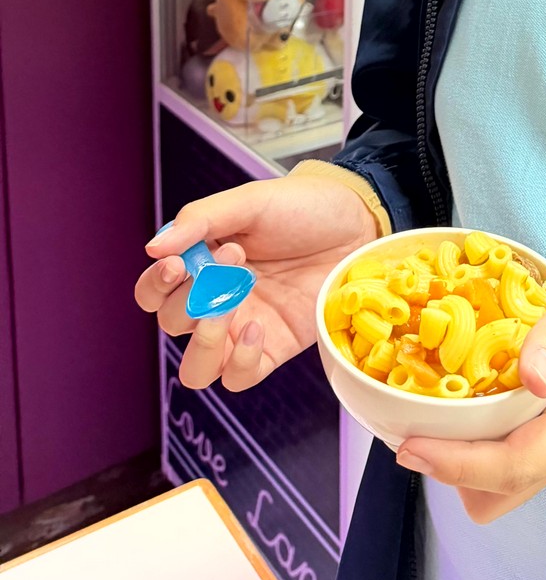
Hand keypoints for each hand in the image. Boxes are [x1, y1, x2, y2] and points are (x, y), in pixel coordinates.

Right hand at [134, 173, 378, 392]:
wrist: (358, 220)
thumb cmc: (303, 206)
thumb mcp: (251, 201)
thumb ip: (202, 219)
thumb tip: (153, 247)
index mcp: (202, 264)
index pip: (153, 292)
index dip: (156, 285)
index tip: (178, 264)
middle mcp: (215, 300)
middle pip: (171, 325)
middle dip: (189, 298)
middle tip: (231, 261)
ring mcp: (243, 328)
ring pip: (196, 369)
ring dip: (202, 342)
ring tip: (230, 303)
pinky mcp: (275, 349)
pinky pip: (239, 378)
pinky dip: (239, 361)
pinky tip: (257, 328)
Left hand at [395, 231, 545, 522]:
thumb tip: (531, 378)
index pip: (520, 463)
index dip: (461, 464)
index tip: (411, 445)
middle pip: (507, 488)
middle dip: (455, 471)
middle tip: (408, 429)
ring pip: (507, 477)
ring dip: (463, 460)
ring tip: (423, 415)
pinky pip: (511, 447)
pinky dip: (476, 438)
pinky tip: (454, 400)